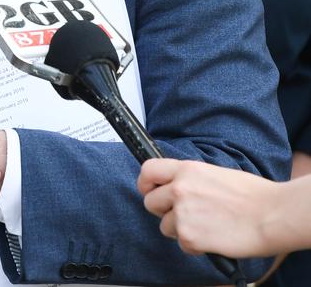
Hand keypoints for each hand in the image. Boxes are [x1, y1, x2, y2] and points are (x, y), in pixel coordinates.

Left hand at [138, 158, 285, 257]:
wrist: (270, 214)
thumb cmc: (251, 194)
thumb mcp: (213, 173)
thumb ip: (190, 179)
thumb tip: (175, 186)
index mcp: (187, 169)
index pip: (148, 170)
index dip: (145, 183)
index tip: (149, 190)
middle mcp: (180, 188)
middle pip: (150, 202)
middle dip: (163, 211)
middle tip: (182, 214)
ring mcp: (183, 213)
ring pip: (165, 226)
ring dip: (180, 229)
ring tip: (205, 225)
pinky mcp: (189, 236)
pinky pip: (182, 244)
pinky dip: (195, 245)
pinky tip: (212, 237)